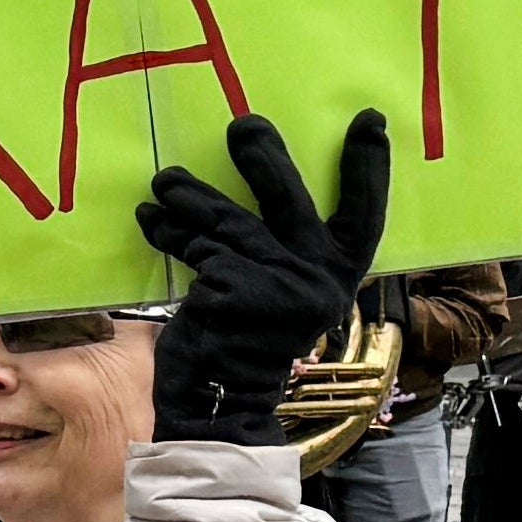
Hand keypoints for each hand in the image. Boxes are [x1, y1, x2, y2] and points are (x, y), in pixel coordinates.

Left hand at [136, 110, 389, 443]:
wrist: (218, 401)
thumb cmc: (248, 343)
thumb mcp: (283, 298)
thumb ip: (286, 255)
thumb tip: (252, 188)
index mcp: (336, 277)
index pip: (364, 217)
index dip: (368, 170)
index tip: (371, 121)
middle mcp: (314, 279)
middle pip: (289, 201)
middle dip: (263, 158)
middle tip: (243, 126)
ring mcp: (273, 284)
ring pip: (227, 221)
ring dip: (191, 194)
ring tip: (167, 181)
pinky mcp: (230, 290)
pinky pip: (195, 246)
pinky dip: (168, 231)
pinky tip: (150, 220)